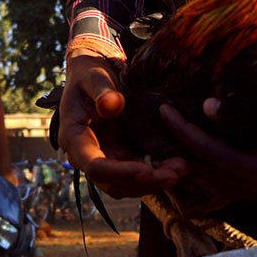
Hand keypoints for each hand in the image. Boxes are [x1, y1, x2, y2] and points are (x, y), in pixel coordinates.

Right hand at [60, 53, 186, 197]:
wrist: (93, 75)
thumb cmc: (89, 72)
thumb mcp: (92, 75)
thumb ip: (101, 89)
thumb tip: (111, 105)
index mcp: (74, 137)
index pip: (94, 166)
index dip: (119, 173)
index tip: (145, 170)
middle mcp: (87, 155)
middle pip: (113, 183)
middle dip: (144, 183)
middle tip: (174, 174)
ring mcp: (106, 158)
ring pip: (128, 184)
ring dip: (155, 182)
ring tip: (182, 169)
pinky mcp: (121, 157)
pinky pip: (139, 173)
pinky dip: (158, 173)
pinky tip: (179, 164)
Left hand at [159, 98, 256, 214]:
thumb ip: (243, 114)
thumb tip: (207, 107)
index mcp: (255, 168)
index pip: (206, 149)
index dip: (183, 129)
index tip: (163, 110)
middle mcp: (252, 186)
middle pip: (202, 168)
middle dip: (178, 147)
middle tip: (160, 125)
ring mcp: (255, 192)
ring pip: (210, 183)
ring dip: (189, 166)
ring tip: (167, 147)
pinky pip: (225, 195)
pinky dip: (207, 191)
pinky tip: (192, 193)